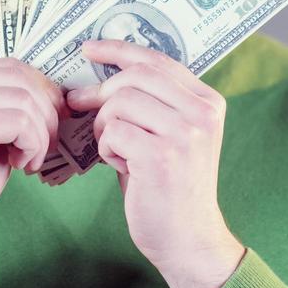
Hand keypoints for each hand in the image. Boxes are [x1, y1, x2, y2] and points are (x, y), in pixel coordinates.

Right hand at [0, 57, 64, 249]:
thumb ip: (7, 110)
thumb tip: (55, 95)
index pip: (9, 66)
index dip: (40, 90)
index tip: (52, 119)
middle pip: (19, 77)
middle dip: (47, 110)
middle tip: (49, 144)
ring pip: (23, 99)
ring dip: (40, 133)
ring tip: (30, 160)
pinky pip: (18, 122)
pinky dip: (33, 144)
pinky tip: (22, 165)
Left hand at [65, 39, 245, 287]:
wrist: (188, 240)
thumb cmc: (170, 187)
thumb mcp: (173, 135)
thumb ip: (152, 103)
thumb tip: (100, 73)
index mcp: (208, 103)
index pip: (158, 60)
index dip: (119, 49)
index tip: (89, 48)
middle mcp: (201, 114)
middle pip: (134, 78)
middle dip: (101, 91)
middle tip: (79, 104)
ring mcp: (184, 135)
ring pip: (119, 104)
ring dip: (105, 127)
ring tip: (117, 151)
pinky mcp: (161, 157)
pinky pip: (113, 133)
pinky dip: (107, 149)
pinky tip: (121, 167)